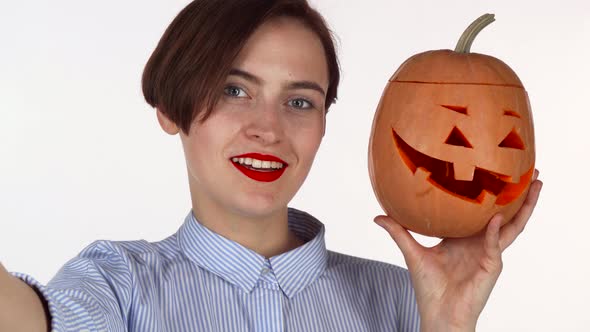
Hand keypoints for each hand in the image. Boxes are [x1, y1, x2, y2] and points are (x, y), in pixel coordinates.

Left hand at [374, 170, 542, 331]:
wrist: (438, 313)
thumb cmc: (428, 287)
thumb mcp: (412, 252)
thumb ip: (399, 232)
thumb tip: (378, 216)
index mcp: (464, 236)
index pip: (480, 210)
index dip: (489, 192)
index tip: (492, 170)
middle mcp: (480, 241)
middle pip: (504, 213)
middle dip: (518, 194)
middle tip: (529, 170)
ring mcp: (489, 253)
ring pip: (511, 225)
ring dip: (525, 206)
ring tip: (535, 184)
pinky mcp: (492, 266)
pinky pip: (495, 244)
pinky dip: (495, 230)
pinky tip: (495, 216)